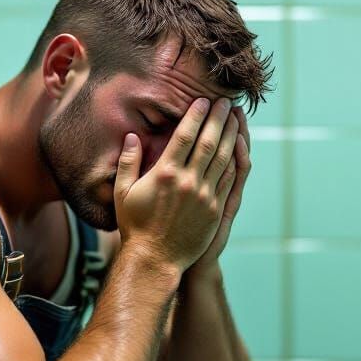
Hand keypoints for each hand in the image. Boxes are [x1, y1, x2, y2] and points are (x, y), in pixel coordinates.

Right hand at [114, 97, 239, 274]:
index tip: (204, 101)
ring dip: (231, 136)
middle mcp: (188, 182)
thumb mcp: (122, 193)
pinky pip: (229, 180)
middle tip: (226, 102)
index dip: (196, 116)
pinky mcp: (215, 211)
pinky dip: (235, 161)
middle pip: (209, 142)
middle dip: (219, 119)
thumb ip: (127, 162)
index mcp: (165, 174)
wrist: (154, 259)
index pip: (185, 136)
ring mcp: (205, 197)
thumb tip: (131, 136)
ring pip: (223, 159)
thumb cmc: (134, 226)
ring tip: (235, 118)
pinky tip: (238, 148)